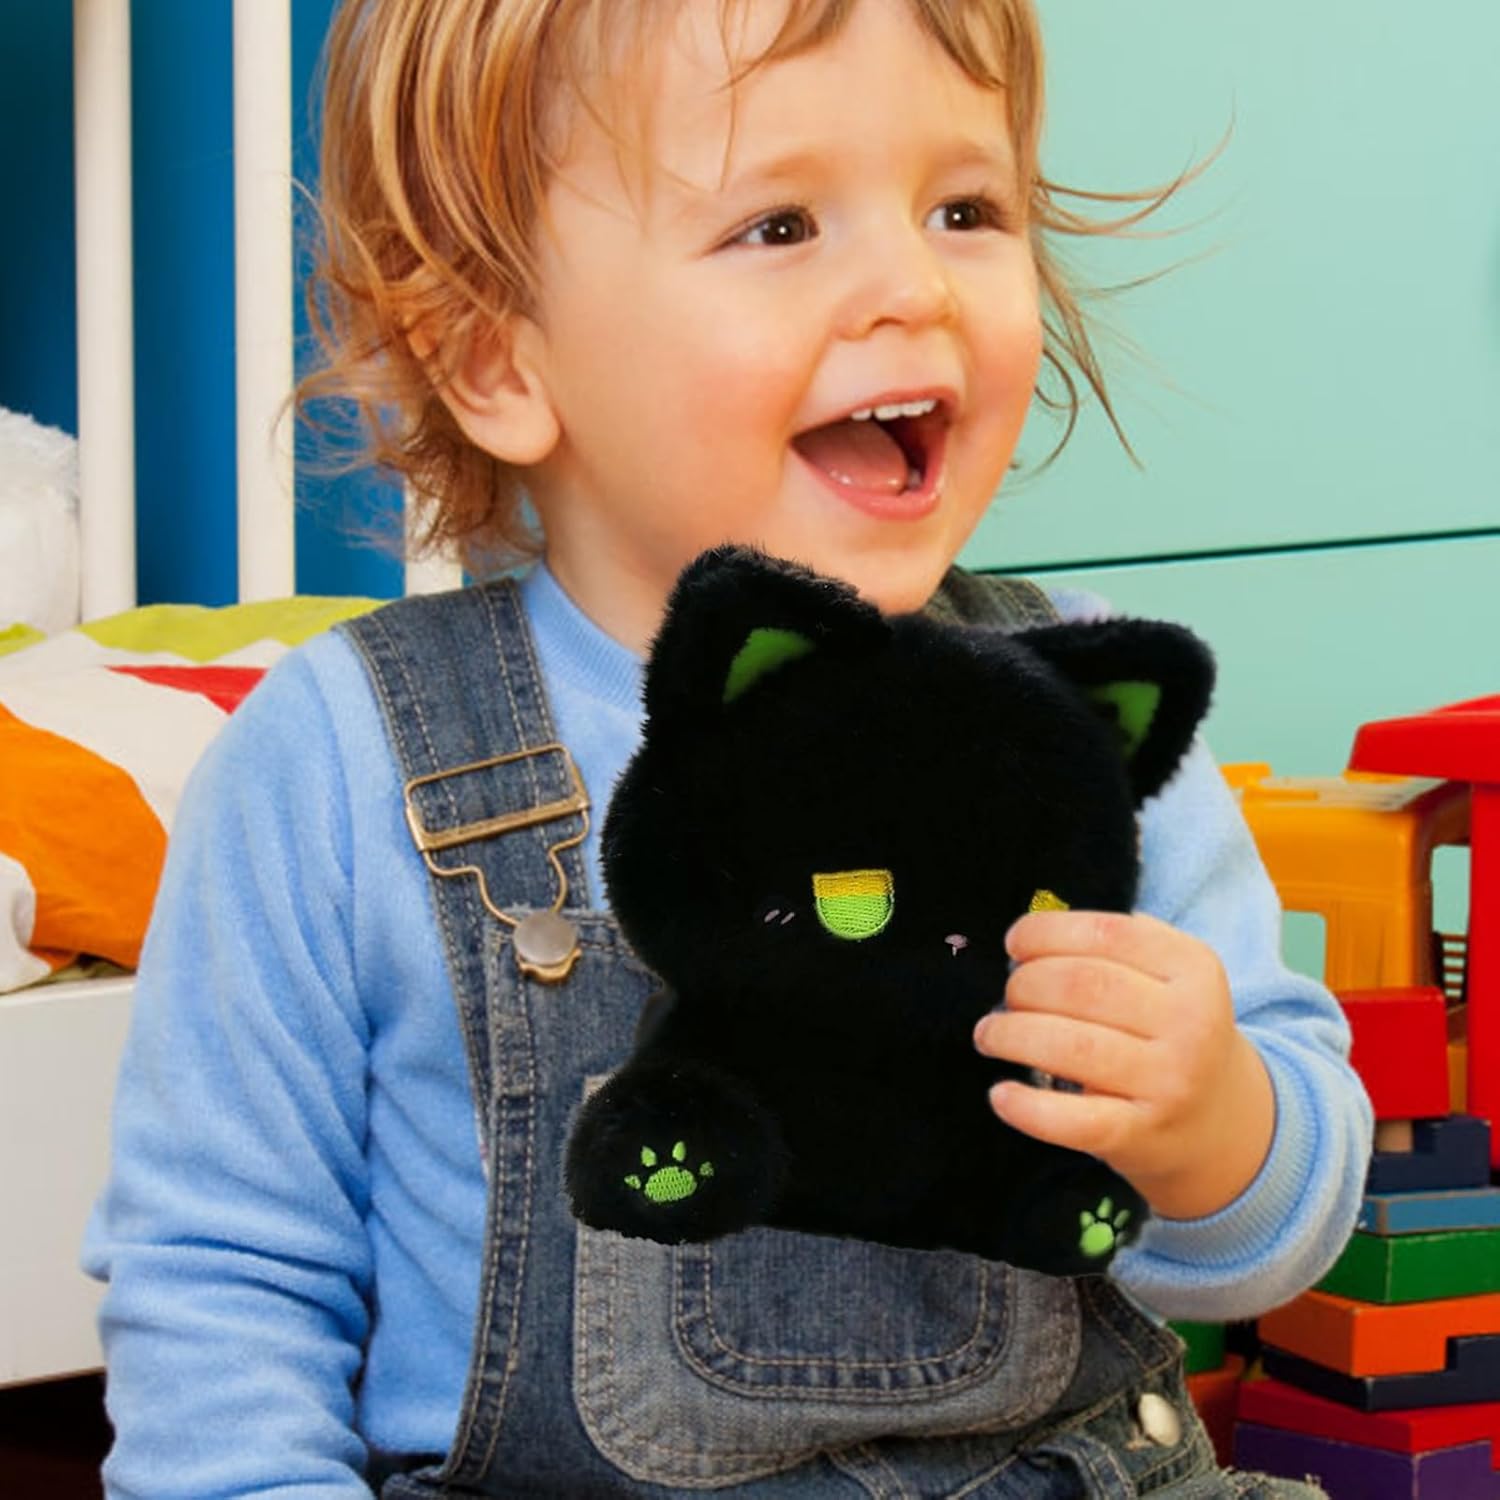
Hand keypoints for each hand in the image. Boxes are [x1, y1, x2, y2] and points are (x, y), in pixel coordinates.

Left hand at [972, 909, 1274, 1220]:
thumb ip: (1117, 942)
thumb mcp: (1172, 975)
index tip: (1014, 944)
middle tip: (1008, 996)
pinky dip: (1029, 1108)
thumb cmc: (1171, 1033)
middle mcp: (1189, 1023)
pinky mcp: (1141, 1133)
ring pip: (1071, 1047)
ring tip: (990, 1035)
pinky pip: (1075, 1121)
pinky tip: (1001, 1093)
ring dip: (1011, 1035)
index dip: (1046, 933)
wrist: (1220, 1120)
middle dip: (1025, 985)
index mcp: (1194, 969)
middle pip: (1083, 987)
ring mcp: (1169, 1082)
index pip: (1106, 934)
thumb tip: (1032, 936)